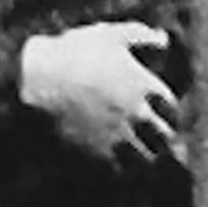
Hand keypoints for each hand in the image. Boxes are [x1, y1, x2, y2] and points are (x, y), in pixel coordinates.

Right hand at [17, 23, 179, 163]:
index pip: (171, 108)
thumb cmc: (72, 52)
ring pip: (147, 158)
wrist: (36, 78)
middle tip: (151, 138)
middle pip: (164, 136)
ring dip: (145, 157)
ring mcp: (119, 134)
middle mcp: (137, 113)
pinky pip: (122, 171)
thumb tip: (164, 39)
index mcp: (144, 85)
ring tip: (138, 156)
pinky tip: (116, 164)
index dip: (165, 112)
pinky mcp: (98, 153)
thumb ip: (140, 35)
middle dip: (160, 137)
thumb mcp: (109, 35)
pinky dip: (123, 170)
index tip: (156, 113)